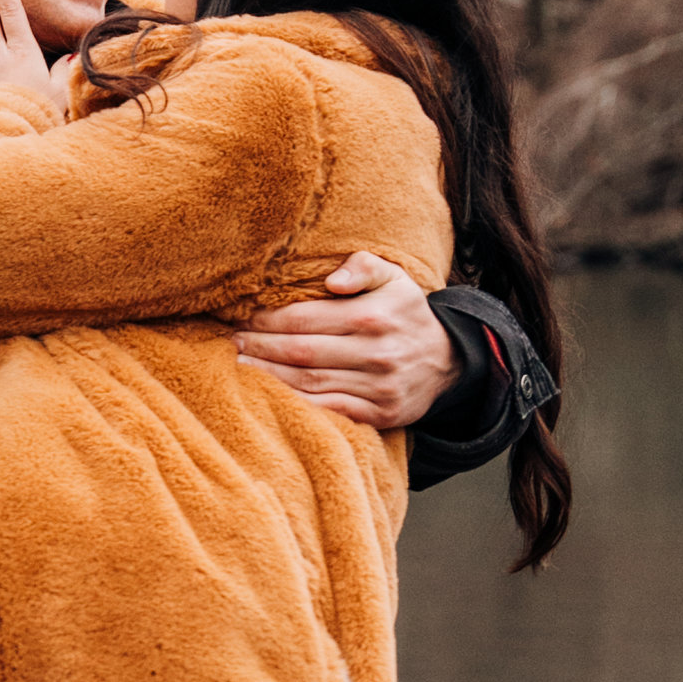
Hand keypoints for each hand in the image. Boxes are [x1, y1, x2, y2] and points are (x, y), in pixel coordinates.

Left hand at [234, 252, 460, 428]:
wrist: (449, 360)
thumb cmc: (406, 313)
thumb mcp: (394, 278)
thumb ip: (364, 266)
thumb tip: (334, 279)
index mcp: (372, 316)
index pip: (305, 318)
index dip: (268, 320)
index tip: (243, 319)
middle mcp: (376, 353)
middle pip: (301, 352)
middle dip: (261, 348)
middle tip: (232, 343)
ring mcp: (378, 388)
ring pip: (310, 384)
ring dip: (269, 377)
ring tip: (241, 367)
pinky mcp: (380, 415)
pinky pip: (330, 411)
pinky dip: (297, 406)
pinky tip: (271, 396)